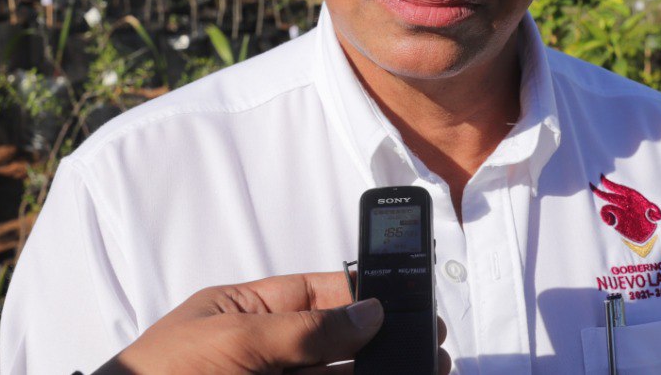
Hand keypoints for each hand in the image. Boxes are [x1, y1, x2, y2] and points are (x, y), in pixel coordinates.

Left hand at [93, 271, 450, 374]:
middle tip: (429, 347)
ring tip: (424, 370)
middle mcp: (263, 353)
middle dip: (383, 343)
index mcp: (246, 312)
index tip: (406, 300)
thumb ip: (304, 328)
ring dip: (377, 374)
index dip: (363, 295)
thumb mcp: (232, 339)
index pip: (317, 294)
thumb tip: (369, 314)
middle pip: (337, 343)